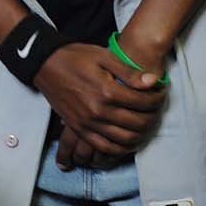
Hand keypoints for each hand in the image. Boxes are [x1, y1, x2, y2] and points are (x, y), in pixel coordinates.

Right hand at [32, 44, 164, 162]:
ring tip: (145, 122)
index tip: (161, 92)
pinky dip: (121, 148)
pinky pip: (105, 148)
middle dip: (153, 115)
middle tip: (156, 108)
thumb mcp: (103, 57)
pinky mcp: (79, 129)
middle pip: (138, 123)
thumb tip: (152, 82)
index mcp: (107, 91)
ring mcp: (88, 123)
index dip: (158, 98)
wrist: (45, 64)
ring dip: (141, 133)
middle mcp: (98, 111)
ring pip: (125, 139)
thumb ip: (129, 72)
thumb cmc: (75, 57)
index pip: (143, 102)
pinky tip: (129, 140)